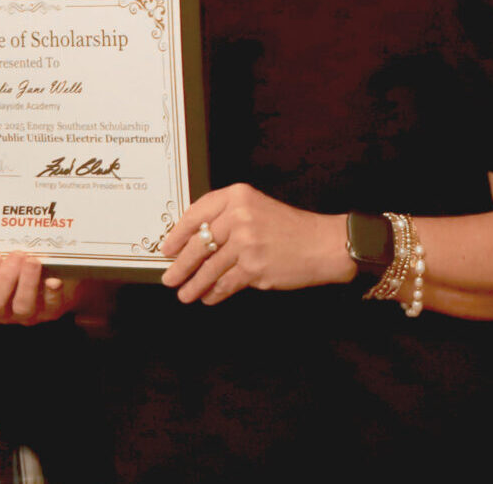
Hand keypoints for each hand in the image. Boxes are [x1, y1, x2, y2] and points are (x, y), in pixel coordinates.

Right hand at [0, 252, 82, 324]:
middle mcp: (3, 310)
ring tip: (32, 260)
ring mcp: (27, 314)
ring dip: (26, 281)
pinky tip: (54, 278)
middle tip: (15, 255)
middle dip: (4, 277)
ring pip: (21, 307)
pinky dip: (52, 292)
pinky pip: (51, 307)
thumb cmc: (23, 263)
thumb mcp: (3, 258)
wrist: (59, 274)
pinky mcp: (53, 312)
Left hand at [158, 183, 356, 303]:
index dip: (178, 233)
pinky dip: (213, 293)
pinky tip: (208, 296)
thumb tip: (194, 242)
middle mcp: (240, 216)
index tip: (168, 247)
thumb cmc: (293, 229)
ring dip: (193, 285)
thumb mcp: (258, 208)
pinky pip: (224, 284)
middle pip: (198, 244)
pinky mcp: (253, 268)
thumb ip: (228, 218)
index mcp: (239, 196)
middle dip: (180, 265)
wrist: (324, 244)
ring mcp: (246, 243)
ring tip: (184, 293)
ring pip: (208, 268)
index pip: (197, 213)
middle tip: (170, 276)